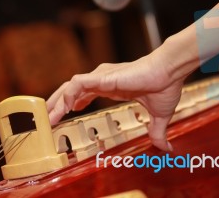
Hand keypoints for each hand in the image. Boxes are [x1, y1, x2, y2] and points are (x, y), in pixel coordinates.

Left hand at [47, 48, 189, 151]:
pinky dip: (68, 95)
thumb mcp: (158, 115)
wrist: (169, 72)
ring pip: (70, 87)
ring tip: (50, 119)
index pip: (85, 93)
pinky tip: (65, 108)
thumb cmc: (165, 86)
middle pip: (72, 90)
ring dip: (58, 102)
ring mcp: (101, 77)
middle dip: (59, 104)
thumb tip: (165, 147)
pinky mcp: (102, 76)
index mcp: (112, 87)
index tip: (68, 114)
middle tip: (50, 120)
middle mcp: (103, 80)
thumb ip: (156, 131)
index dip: (74, 103)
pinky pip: (77, 84)